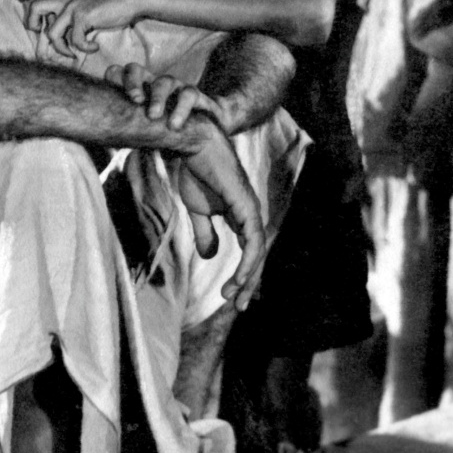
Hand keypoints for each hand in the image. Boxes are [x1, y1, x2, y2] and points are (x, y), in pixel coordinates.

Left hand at [25, 0, 142, 58]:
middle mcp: (67, 0)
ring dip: (61, 48)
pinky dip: (84, 48)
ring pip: (52, 33)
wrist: (131, 0)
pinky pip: (74, 40)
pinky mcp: (83, 17)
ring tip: (72, 52)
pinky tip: (94, 47)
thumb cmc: (113, 5)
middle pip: (35, 7)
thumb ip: (76, 13)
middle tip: (39, 33)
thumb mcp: (90, 5)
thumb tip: (67, 33)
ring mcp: (74, 8)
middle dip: (31, 23)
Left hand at [105, 62, 231, 130]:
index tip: (110, 95)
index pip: (118, 72)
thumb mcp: (137, 130)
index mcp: (135, 87)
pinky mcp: (195, 96)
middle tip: (135, 101)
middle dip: (133, 82)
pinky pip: (189, 94)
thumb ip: (122, 126)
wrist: (194, 140)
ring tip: (154, 116)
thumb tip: (94, 133)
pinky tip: (174, 125)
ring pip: (164, 81)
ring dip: (158, 98)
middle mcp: (152, 82)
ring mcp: (174, 87)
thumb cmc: (159, 133)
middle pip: (136, 69)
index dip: (113, 78)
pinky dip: (181, 109)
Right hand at [178, 121, 267, 310]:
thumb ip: (205, 233)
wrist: (194, 146)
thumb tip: (209, 256)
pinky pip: (253, 240)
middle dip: (249, 283)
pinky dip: (248, 261)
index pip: (248, 252)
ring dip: (248, 277)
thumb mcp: (198, 211)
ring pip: (257, 252)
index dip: (243, 275)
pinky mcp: (247, 206)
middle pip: (256, 256)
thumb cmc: (196, 171)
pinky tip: (239, 278)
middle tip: (239, 306)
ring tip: (235, 298)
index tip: (231, 298)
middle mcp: (250, 215)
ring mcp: (251, 210)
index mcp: (240, 217)